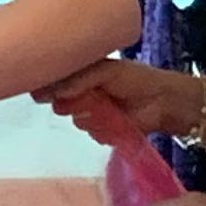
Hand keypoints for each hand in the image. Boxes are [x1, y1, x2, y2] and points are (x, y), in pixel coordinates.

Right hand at [36, 57, 200, 150]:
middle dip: (71, 103)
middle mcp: (82, 96)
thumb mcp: (106, 71)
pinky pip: (93, 134)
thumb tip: (56, 92)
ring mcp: (92, 115)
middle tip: (87, 98)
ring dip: (91, 116)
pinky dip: (103, 129)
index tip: (42, 92)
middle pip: (60, 104)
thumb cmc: (136, 79)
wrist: (164, 102)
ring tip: (108, 107)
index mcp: (81, 77)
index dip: (46, 87)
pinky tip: (116, 121)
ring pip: (77, 121)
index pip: (54, 83)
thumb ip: (80, 78)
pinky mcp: (103, 132)